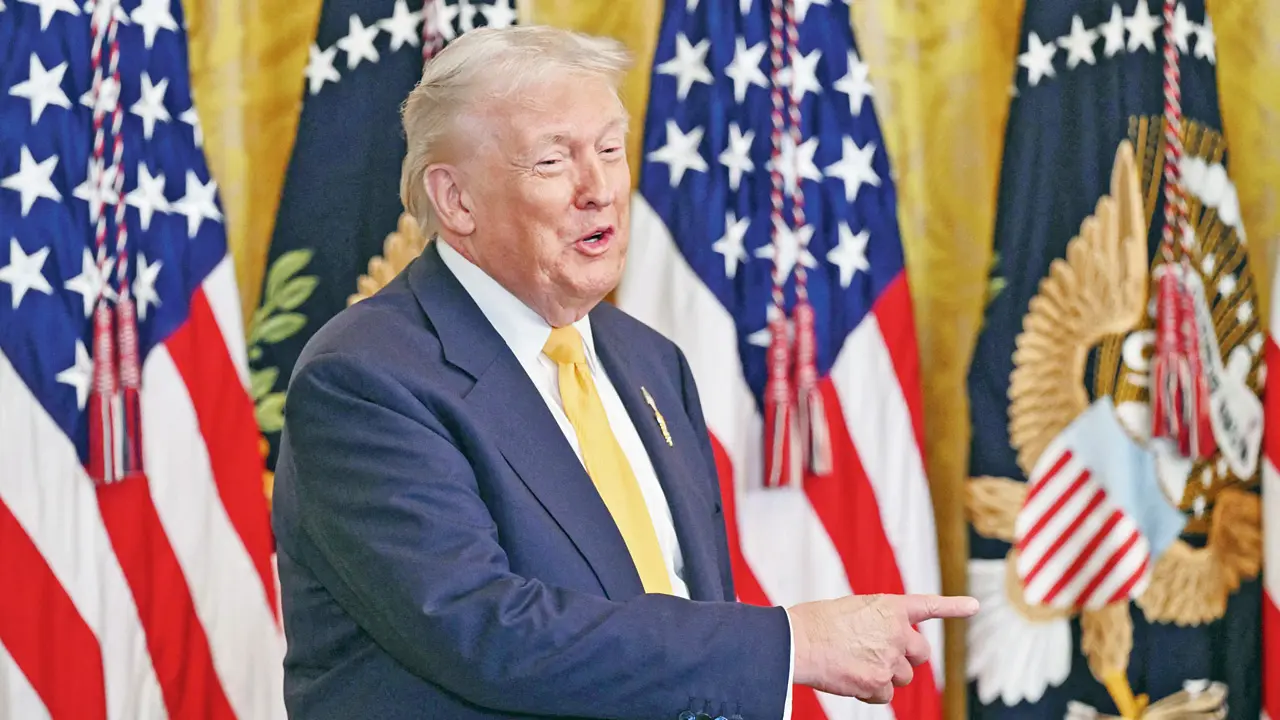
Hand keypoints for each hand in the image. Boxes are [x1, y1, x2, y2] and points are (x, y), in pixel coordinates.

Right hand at [787, 594, 978, 703]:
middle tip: (884, 657)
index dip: (953, 606)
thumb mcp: (851, 610)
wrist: (796, 641)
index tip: (973, 606)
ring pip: (902, 677)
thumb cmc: (814, 623)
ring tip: (855, 665)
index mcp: (889, 606)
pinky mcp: (879, 683)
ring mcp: (889, 658)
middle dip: (907, 658)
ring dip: (885, 675)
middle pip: (920, 653)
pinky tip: (850, 679)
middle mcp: (896, 631)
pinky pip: (885, 694)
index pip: (928, 605)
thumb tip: (882, 648)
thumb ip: (875, 624)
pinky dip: (870, 692)